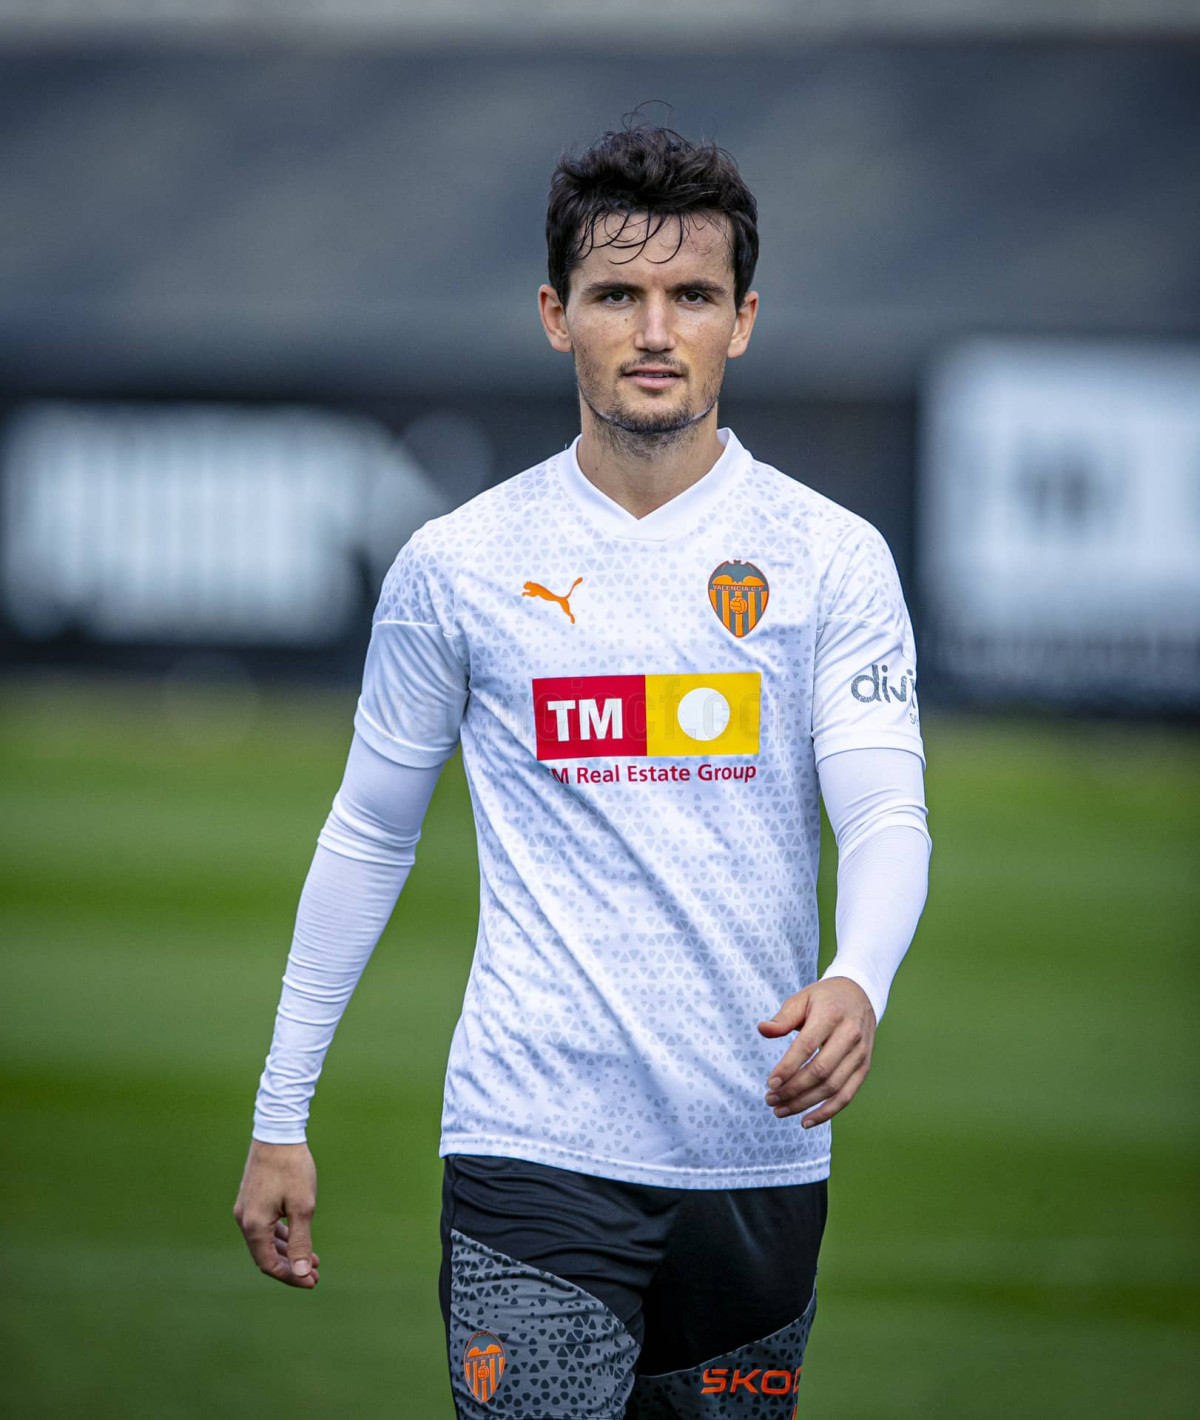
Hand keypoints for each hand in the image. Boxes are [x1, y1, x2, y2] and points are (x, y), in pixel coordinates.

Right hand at [233, 1140, 320, 1287]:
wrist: (278, 1132)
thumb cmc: (292, 1168)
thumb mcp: (303, 1207)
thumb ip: (301, 1242)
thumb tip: (302, 1273)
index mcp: (254, 1225)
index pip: (269, 1265)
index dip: (291, 1276)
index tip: (312, 1281)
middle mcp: (244, 1220)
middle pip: (266, 1255)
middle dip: (291, 1267)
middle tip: (314, 1275)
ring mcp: (246, 1209)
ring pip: (265, 1241)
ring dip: (287, 1252)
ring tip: (312, 1260)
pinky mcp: (251, 1199)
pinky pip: (265, 1227)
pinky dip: (281, 1236)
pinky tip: (297, 1238)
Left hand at [757, 977, 876, 1126]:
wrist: (860, 996)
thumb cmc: (824, 999)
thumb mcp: (802, 999)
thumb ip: (783, 1017)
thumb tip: (762, 1030)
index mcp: (831, 1015)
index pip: (807, 1046)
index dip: (788, 1067)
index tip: (770, 1083)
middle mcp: (850, 1035)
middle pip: (821, 1071)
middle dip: (793, 1090)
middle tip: (770, 1099)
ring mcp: (860, 1054)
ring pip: (833, 1088)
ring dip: (805, 1104)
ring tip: (780, 1110)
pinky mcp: (864, 1068)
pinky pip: (847, 1096)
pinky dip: (827, 1113)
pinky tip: (806, 1121)